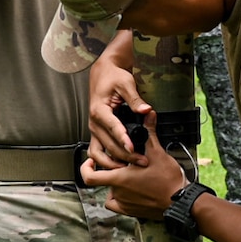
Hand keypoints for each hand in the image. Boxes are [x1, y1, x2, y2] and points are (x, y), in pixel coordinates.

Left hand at [81, 121, 186, 218]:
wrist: (179, 201)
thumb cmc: (168, 181)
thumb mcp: (158, 153)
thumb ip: (149, 133)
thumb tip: (148, 116)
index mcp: (120, 178)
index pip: (90, 176)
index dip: (86, 168)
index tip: (91, 161)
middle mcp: (118, 192)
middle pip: (104, 180)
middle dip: (109, 171)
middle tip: (118, 164)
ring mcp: (124, 203)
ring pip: (111, 192)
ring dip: (116, 183)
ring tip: (128, 175)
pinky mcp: (131, 211)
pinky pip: (117, 205)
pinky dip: (118, 198)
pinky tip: (127, 191)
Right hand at [86, 34, 148, 166]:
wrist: (103, 74)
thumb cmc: (113, 77)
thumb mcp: (126, 83)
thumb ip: (135, 99)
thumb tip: (146, 110)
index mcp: (99, 110)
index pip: (113, 128)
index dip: (123, 139)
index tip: (133, 148)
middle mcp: (94, 122)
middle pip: (108, 145)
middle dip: (125, 155)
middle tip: (142, 161)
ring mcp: (94, 129)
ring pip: (99, 153)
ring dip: (113, 162)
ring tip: (130, 167)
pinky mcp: (97, 133)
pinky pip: (98, 151)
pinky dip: (106, 160)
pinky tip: (119, 164)